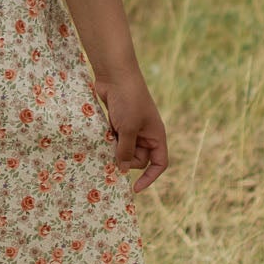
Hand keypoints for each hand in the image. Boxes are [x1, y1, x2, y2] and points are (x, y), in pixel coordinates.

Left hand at [93, 69, 168, 191]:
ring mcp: (131, 128)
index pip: (159, 163)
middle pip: (138, 159)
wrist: (115, 75)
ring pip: (124, 150)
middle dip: (126, 158)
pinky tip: (103, 132)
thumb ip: (126, 152)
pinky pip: (114, 140)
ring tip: (109, 136)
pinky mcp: (117, 123)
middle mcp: (145, 133)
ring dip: (115, 148)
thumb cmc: (127, 100)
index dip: (150, 177)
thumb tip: (123, 170)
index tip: (135, 188)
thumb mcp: (128, 129)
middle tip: (116, 146)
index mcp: (156, 135)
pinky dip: (108, 140)